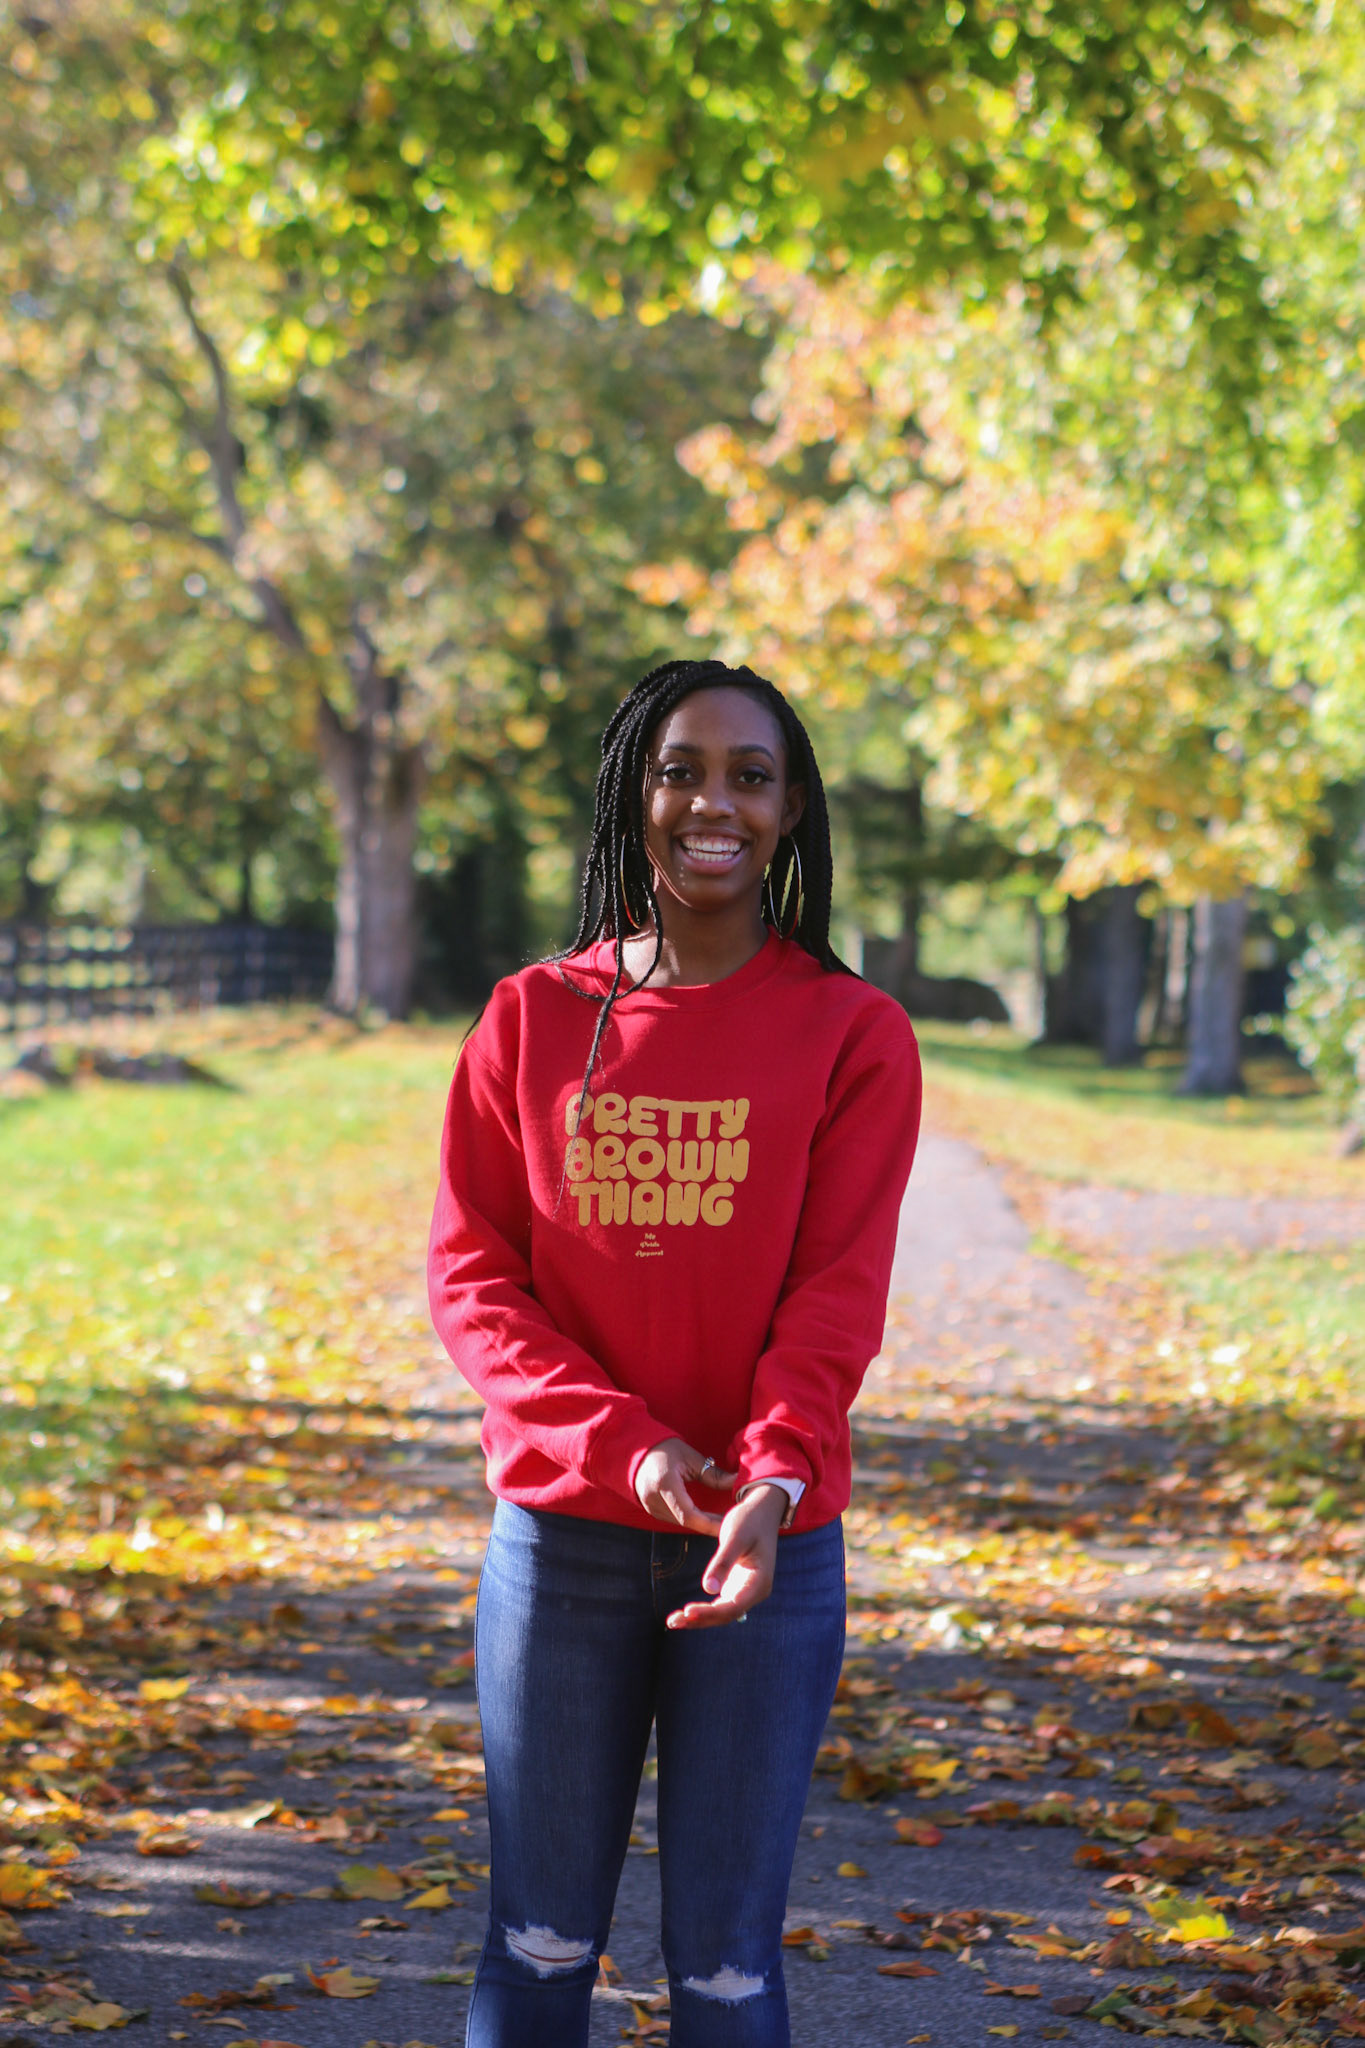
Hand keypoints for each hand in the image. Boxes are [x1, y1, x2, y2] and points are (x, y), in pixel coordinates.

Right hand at [634, 1437, 735, 1533]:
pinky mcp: (652, 1511)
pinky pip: (676, 1519)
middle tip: (732, 1523)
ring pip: (682, 1523)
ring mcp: (651, 1507)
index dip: (709, 1523)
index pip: (688, 1514)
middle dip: (710, 1525)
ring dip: (702, 1523)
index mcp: (664, 1484)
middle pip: (687, 1522)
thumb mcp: (690, 1457)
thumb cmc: (664, 1449)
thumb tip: (738, 1482)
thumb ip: (713, 1474)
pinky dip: (692, 1519)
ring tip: (724, 1519)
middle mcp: (654, 1500)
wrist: (635, 1451)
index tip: (728, 1524)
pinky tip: (708, 1516)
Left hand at [666, 1483, 784, 1629]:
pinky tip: (684, 1613)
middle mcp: (754, 1591)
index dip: (710, 1612)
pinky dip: (703, 1609)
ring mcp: (746, 1591)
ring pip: (721, 1613)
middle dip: (700, 1619)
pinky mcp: (736, 1586)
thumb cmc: (750, 1520)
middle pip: (726, 1615)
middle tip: (672, 1622)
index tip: (687, 1611)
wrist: (761, 1511)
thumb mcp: (735, 1536)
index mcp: (759, 1582)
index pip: (733, 1606)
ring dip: (699, 1618)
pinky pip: (719, 1604)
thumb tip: (708, 1589)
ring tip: (673, 1621)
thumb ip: (722, 1562)